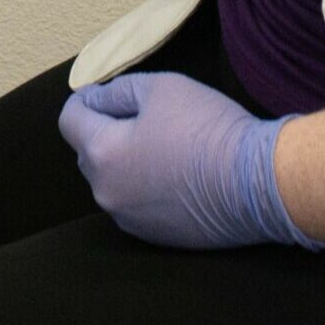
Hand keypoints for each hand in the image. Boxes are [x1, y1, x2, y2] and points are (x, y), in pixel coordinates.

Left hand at [57, 72, 324, 250]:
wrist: (255, 183)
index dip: (84, 100)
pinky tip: (177, 177)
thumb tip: (96, 100)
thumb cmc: (206, 127)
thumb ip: (118, 91)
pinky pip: (135, 204)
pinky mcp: (154, 237)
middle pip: (88, 153)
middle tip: (144, 117)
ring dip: (125, 163)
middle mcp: (105, 192)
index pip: (69, 120)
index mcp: (101, 153)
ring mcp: (128, 220)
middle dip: (106, 132)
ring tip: (164, 148)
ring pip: (112, 181)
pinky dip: (145, 188)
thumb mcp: (160, 87)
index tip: (104, 94)